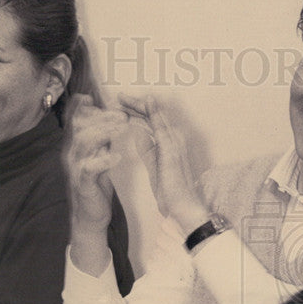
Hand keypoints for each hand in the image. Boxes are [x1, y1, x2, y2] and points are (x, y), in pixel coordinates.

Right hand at [64, 94, 128, 234]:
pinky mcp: (83, 183)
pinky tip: (117, 156)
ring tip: (122, 127)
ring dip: (104, 131)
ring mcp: (76, 167)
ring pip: (84, 142)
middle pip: (81, 126)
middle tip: (123, 114)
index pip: (74, 119)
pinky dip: (104, 160)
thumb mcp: (98, 157)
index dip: (83, 106)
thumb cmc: (95, 186)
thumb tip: (110, 118)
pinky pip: (90, 168)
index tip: (100, 97)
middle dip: (102, 116)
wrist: (90, 216)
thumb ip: (102, 140)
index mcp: (76, 145)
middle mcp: (72, 153)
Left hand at [118, 93, 207, 230]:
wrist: (182, 207)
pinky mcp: (172, 148)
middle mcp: (175, 138)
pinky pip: (160, 126)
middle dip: (136, 104)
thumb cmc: (170, 190)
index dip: (138, 111)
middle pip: (154, 114)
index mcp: (170, 143)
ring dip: (139, 105)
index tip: (122, 106)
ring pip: (156, 116)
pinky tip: (144, 103)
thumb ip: (147, 147)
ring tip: (123, 98)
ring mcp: (175, 142)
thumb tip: (138, 132)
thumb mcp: (154, 164)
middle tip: (119, 96)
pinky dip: (151, 113)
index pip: (153, 121)